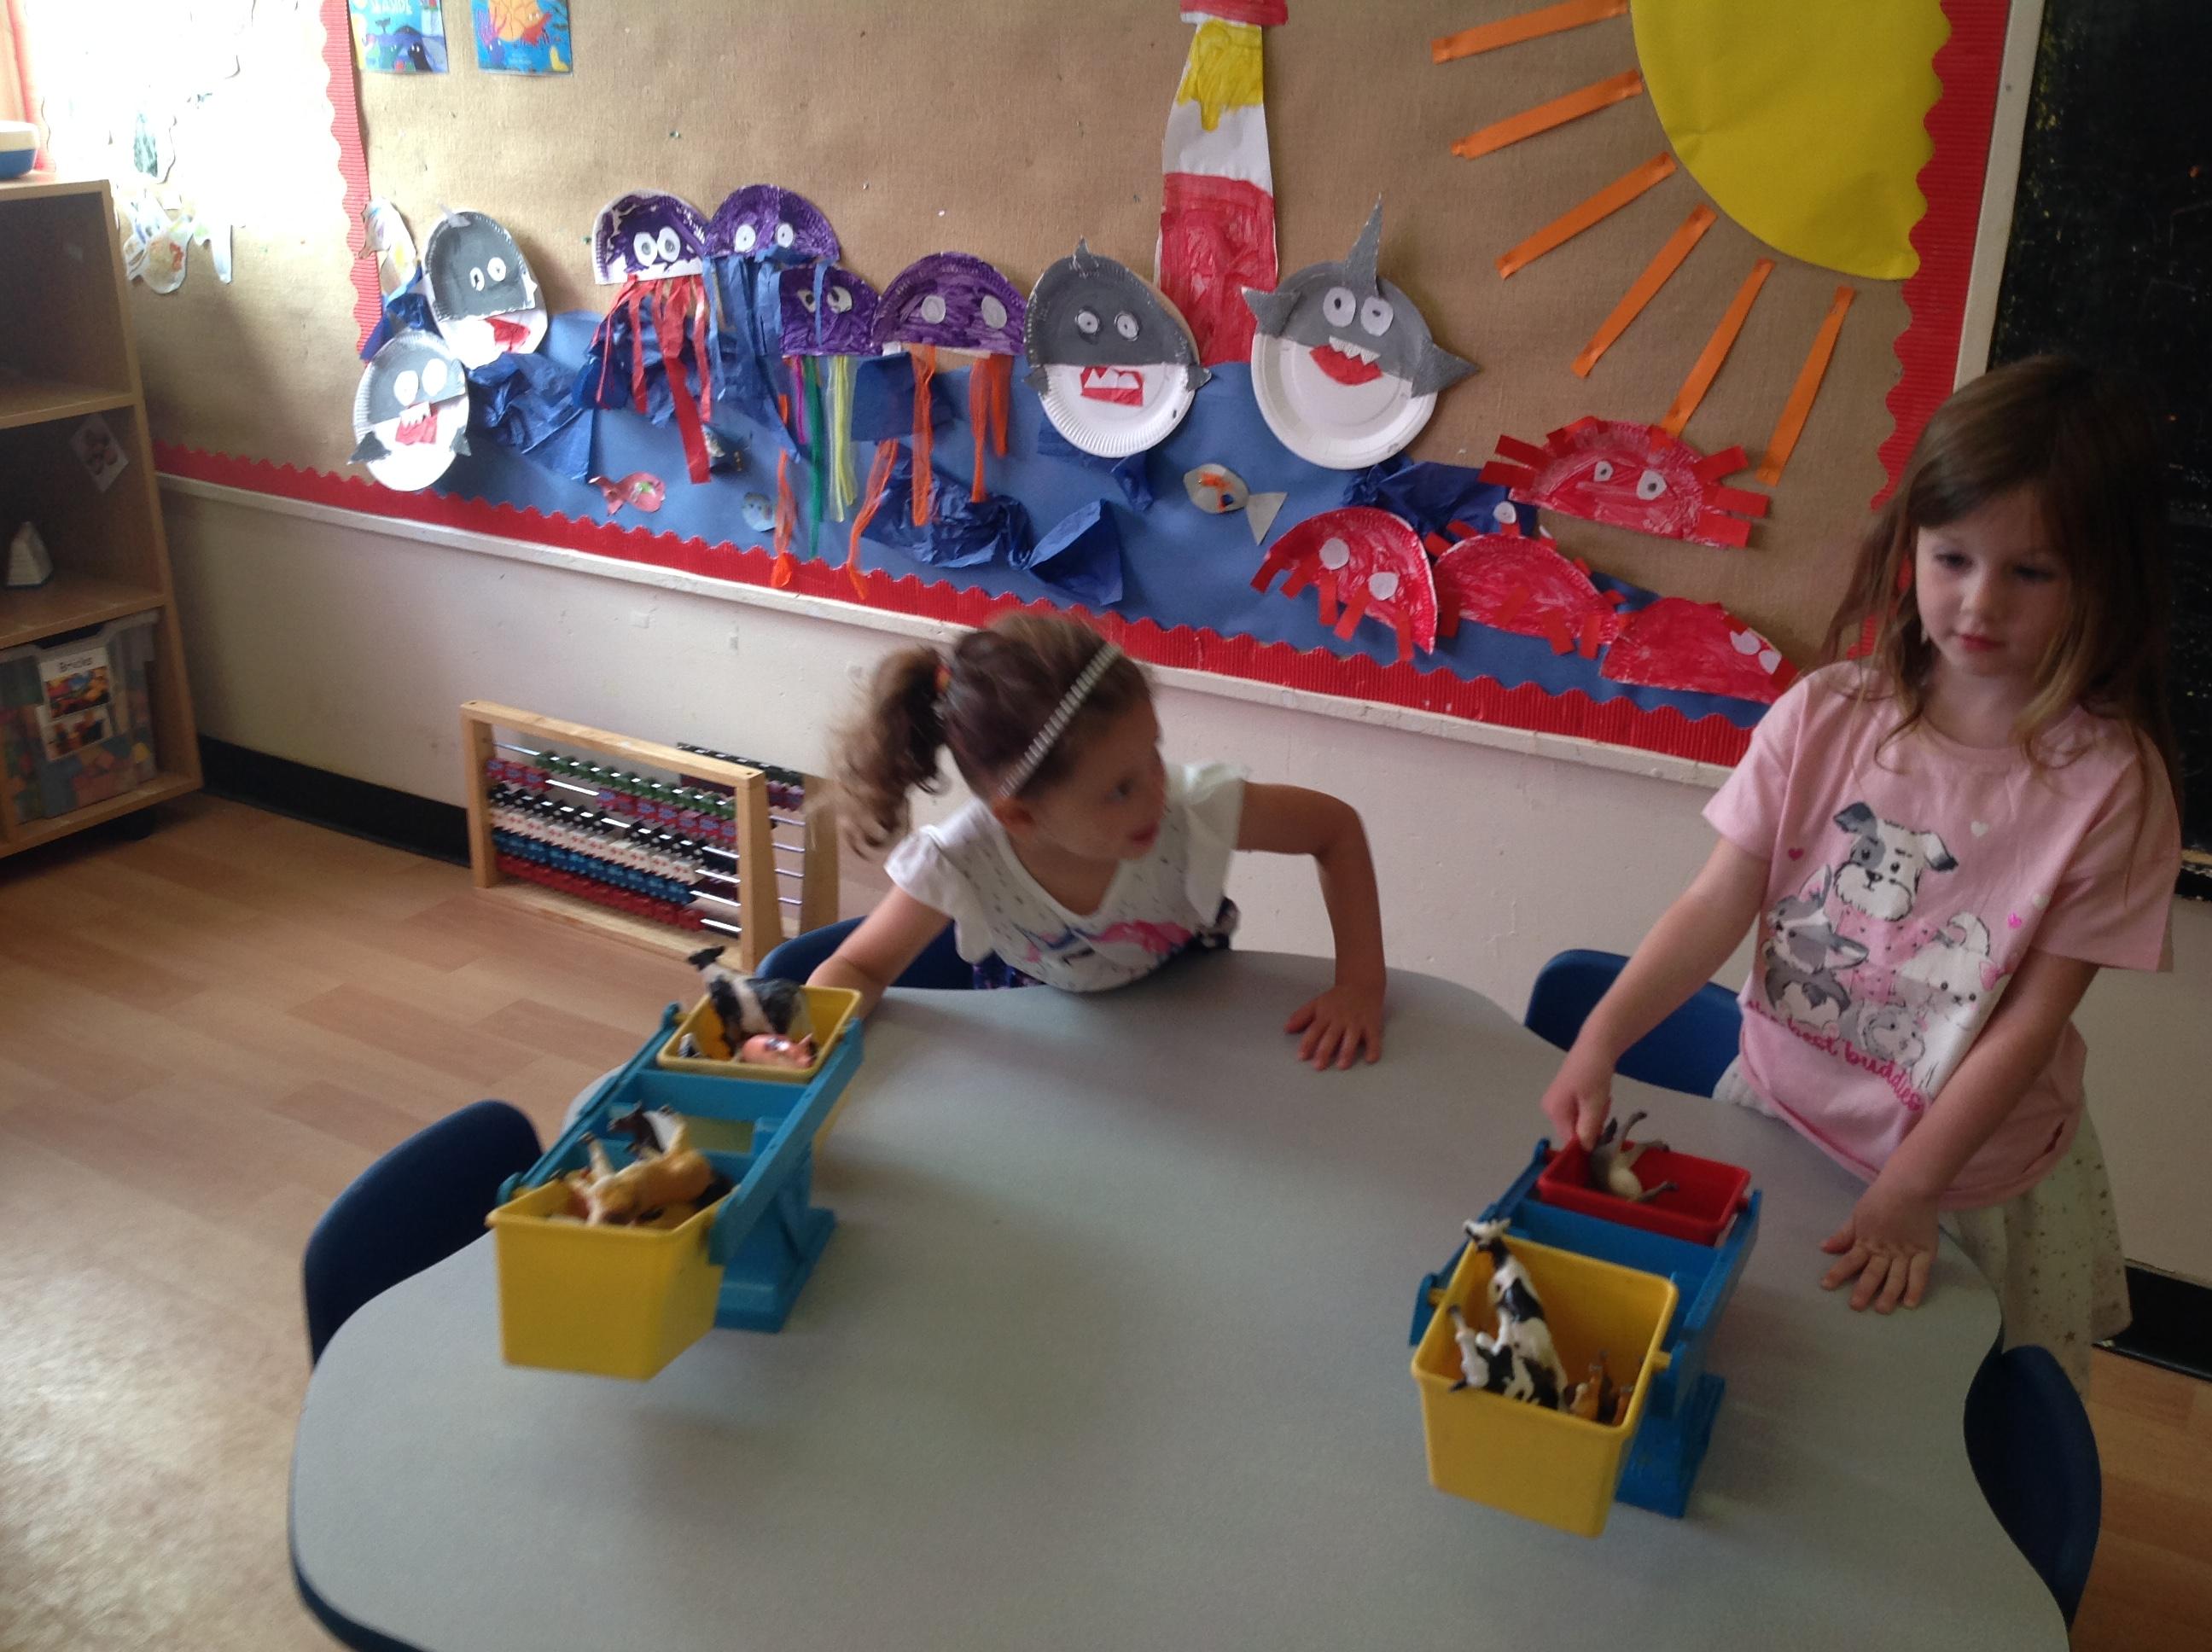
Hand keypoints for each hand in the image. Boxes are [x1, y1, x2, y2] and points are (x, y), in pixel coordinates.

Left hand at [1285, 980, 1383, 1069]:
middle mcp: (1341, 1019)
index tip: (1301, 1056)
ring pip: (1351, 1038)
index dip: (1307, 1043)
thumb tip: (1286, 1029)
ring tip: (1342, 1065)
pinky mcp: (1372, 1025)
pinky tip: (1371, 1059)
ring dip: (1347, 1051)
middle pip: (1331, 1036)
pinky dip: (1374, 1048)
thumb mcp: (1317, 1004)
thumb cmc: (1337, 999)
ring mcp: (1357, 1022)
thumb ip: (1301, 1016)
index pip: (1314, 1030)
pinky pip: (1374, 1038)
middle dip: (1324, 1051)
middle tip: (1318, 1066)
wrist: (1361, 985)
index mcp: (1326, 1015)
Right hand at [1539, 1043, 1614, 1150]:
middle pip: (1574, 1131)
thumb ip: (1588, 1129)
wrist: (1596, 1045)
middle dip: (1592, 1126)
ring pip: (1579, 1122)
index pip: (1569, 1140)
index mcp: (1554, 1111)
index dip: (1588, 1140)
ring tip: (1603, 1099)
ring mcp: (1556, 1101)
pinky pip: (1579, 1112)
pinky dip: (1591, 1109)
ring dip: (1594, 1116)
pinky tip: (1598, 1096)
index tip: (1603, 1130)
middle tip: (1604, 1109)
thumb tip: (1585, 1151)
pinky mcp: (1564, 1096)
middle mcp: (1550, 1108)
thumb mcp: (1594, 1104)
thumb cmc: (1594, 1073)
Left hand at [1820, 1178, 1940, 1311]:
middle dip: (1863, 1290)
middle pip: (1872, 1273)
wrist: (1909, 1186)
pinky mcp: (1924, 1252)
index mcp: (1866, 1241)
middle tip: (1856, 1306)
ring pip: (1895, 1277)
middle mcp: (1884, 1250)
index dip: (1837, 1273)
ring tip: (1881, 1309)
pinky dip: (1915, 1289)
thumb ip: (1844, 1235)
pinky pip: (1920, 1274)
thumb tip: (1824, 1248)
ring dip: (1888, 1294)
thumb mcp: (1857, 1215)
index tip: (1825, 1286)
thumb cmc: (1881, 1199)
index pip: (1849, 1261)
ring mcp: (1905, 1252)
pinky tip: (1910, 1304)